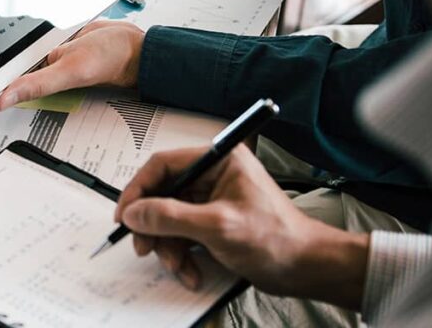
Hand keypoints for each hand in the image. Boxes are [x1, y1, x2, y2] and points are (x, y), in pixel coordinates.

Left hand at [0, 21, 143, 110]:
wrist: (131, 43)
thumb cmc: (107, 61)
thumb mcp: (69, 71)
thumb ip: (37, 83)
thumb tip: (3, 100)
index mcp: (37, 79)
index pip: (0, 82)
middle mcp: (39, 66)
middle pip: (6, 59)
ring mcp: (47, 50)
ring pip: (20, 42)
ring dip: (10, 29)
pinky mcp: (55, 35)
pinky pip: (37, 28)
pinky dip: (31, 21)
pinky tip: (23, 11)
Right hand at [115, 146, 368, 309]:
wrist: (306, 269)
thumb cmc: (277, 239)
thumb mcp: (217, 227)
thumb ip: (170, 217)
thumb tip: (134, 213)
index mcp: (218, 160)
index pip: (162, 165)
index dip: (138, 190)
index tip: (125, 215)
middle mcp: (213, 175)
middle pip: (162, 194)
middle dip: (154, 226)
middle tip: (145, 247)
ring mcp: (212, 200)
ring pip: (169, 219)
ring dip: (169, 247)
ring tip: (179, 266)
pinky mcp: (213, 222)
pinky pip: (182, 234)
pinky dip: (182, 255)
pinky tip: (192, 271)